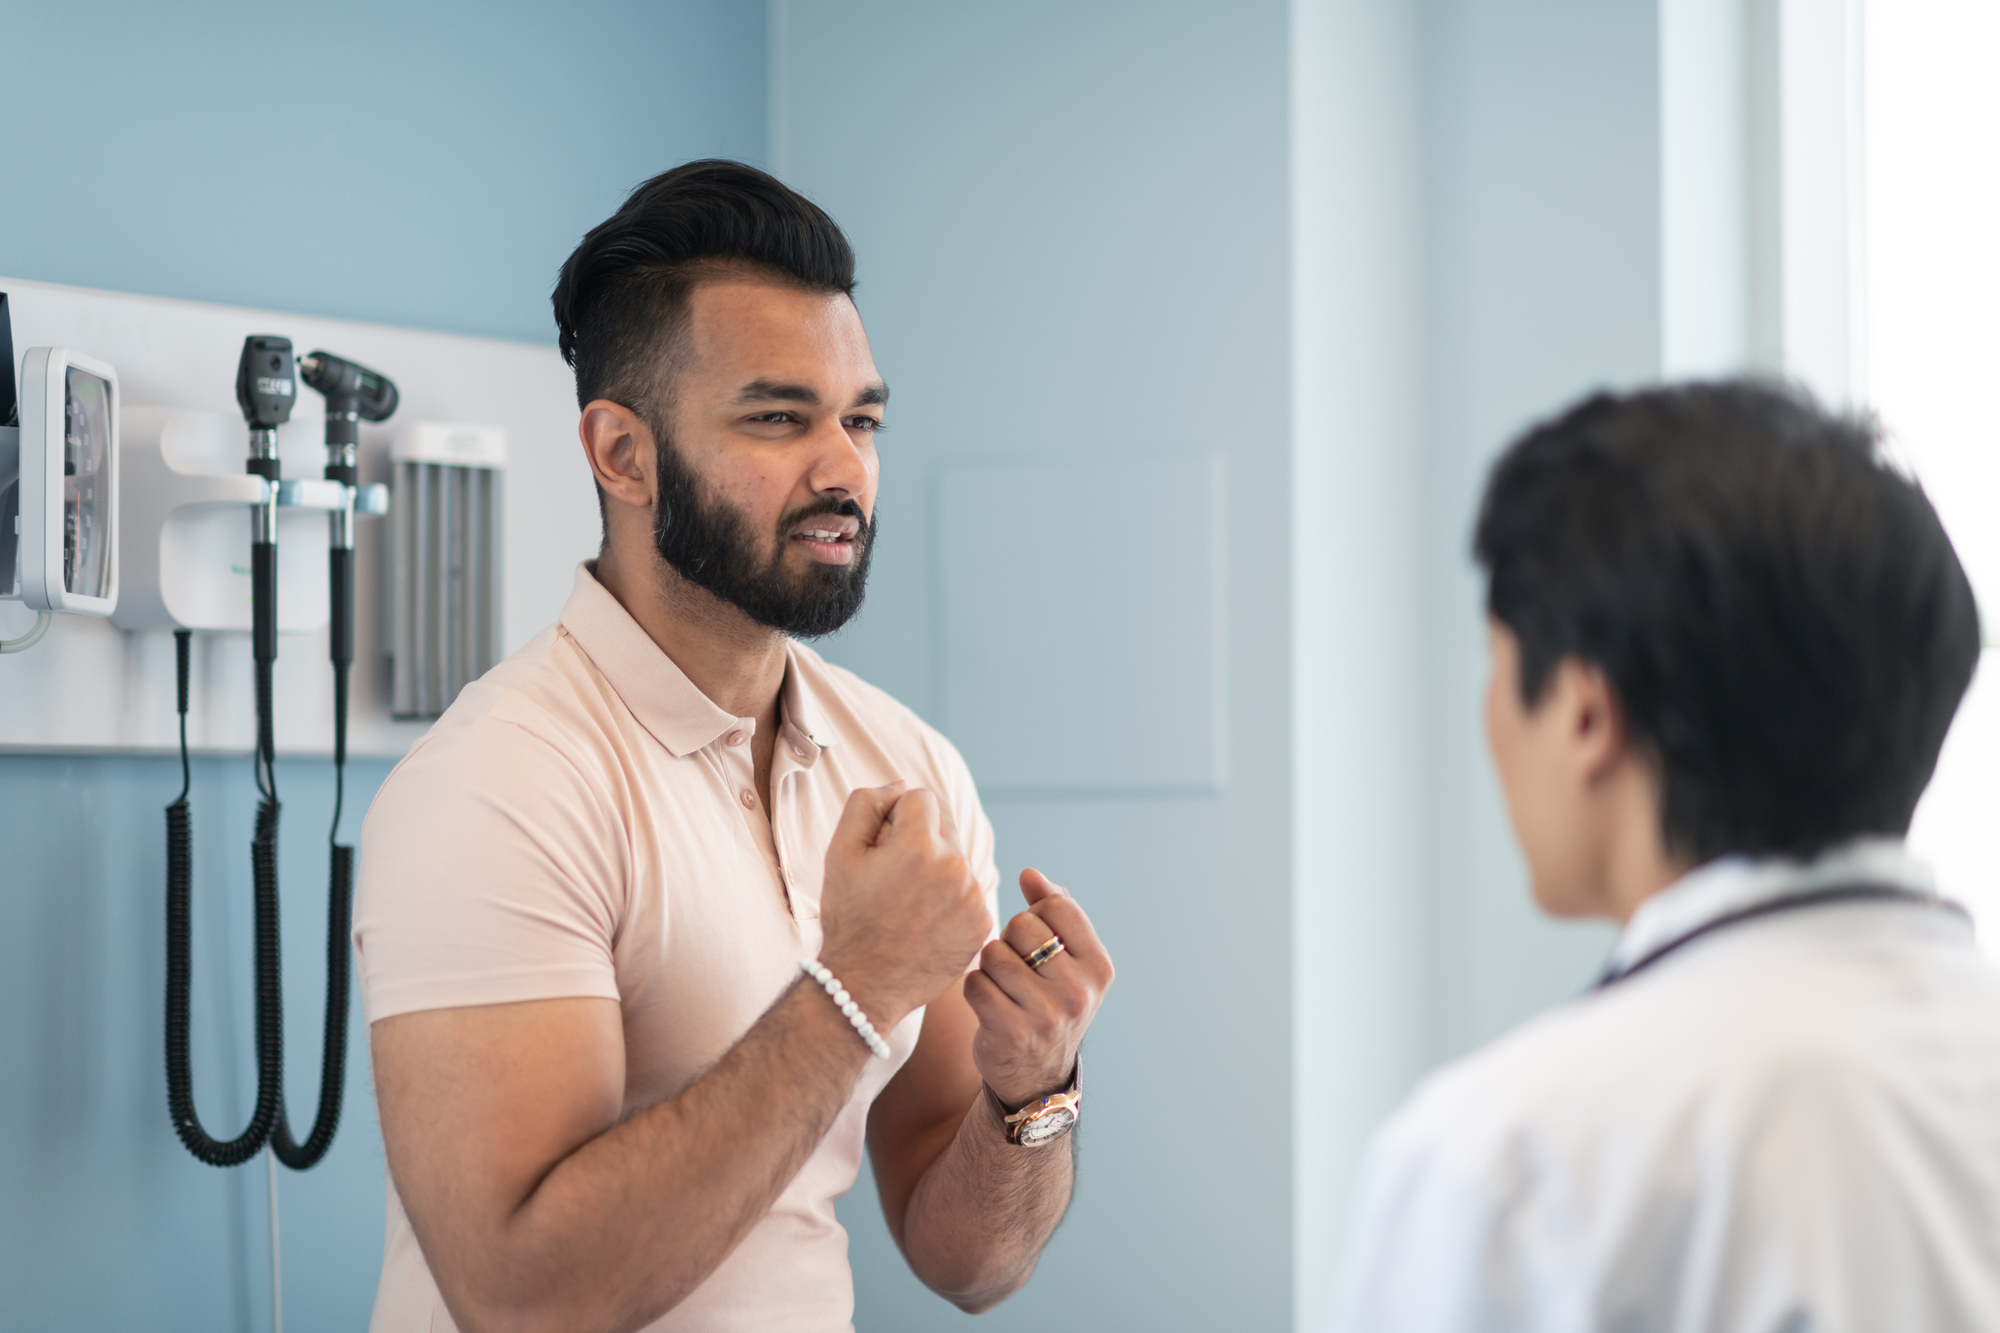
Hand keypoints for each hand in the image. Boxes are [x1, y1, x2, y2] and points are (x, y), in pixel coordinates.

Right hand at [818, 784, 993, 1029]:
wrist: (864, 984)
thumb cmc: (848, 917)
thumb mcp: (840, 852)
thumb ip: (868, 803)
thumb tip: (901, 785)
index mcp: (920, 844)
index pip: (920, 797)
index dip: (894, 817)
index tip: (880, 848)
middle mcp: (955, 867)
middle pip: (943, 824)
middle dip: (918, 838)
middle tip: (891, 876)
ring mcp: (973, 897)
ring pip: (957, 858)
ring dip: (936, 868)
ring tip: (906, 903)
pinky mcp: (982, 922)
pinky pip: (969, 891)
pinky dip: (950, 898)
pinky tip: (924, 921)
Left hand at [964, 869, 1113, 1107]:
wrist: (1036, 1077)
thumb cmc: (1048, 1002)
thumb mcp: (1067, 960)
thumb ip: (1054, 911)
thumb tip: (1029, 874)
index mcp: (1098, 967)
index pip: (1057, 906)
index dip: (1035, 914)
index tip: (1035, 940)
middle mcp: (1079, 992)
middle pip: (1022, 925)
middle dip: (1009, 939)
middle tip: (1015, 966)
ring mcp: (1047, 1015)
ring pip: (994, 953)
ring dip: (989, 966)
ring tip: (1002, 987)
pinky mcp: (1010, 1032)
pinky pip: (975, 984)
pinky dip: (975, 990)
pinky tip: (988, 1005)